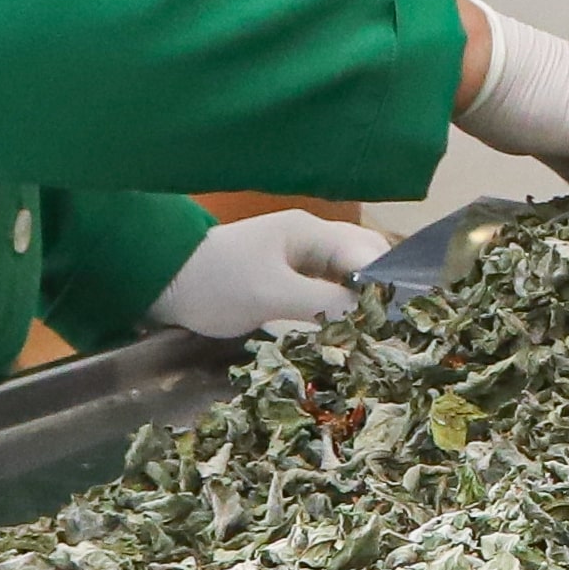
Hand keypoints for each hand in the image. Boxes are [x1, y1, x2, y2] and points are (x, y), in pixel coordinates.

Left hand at [146, 208, 392, 340]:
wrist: (167, 284)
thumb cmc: (216, 283)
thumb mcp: (270, 293)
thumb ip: (321, 302)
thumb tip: (371, 315)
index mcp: (310, 232)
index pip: (367, 251)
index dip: (388, 282)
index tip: (401, 318)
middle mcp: (314, 241)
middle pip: (365, 262)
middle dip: (382, 293)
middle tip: (395, 331)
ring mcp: (303, 262)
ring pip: (350, 280)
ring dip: (363, 305)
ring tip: (379, 337)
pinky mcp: (293, 284)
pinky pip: (331, 294)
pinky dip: (343, 313)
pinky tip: (350, 336)